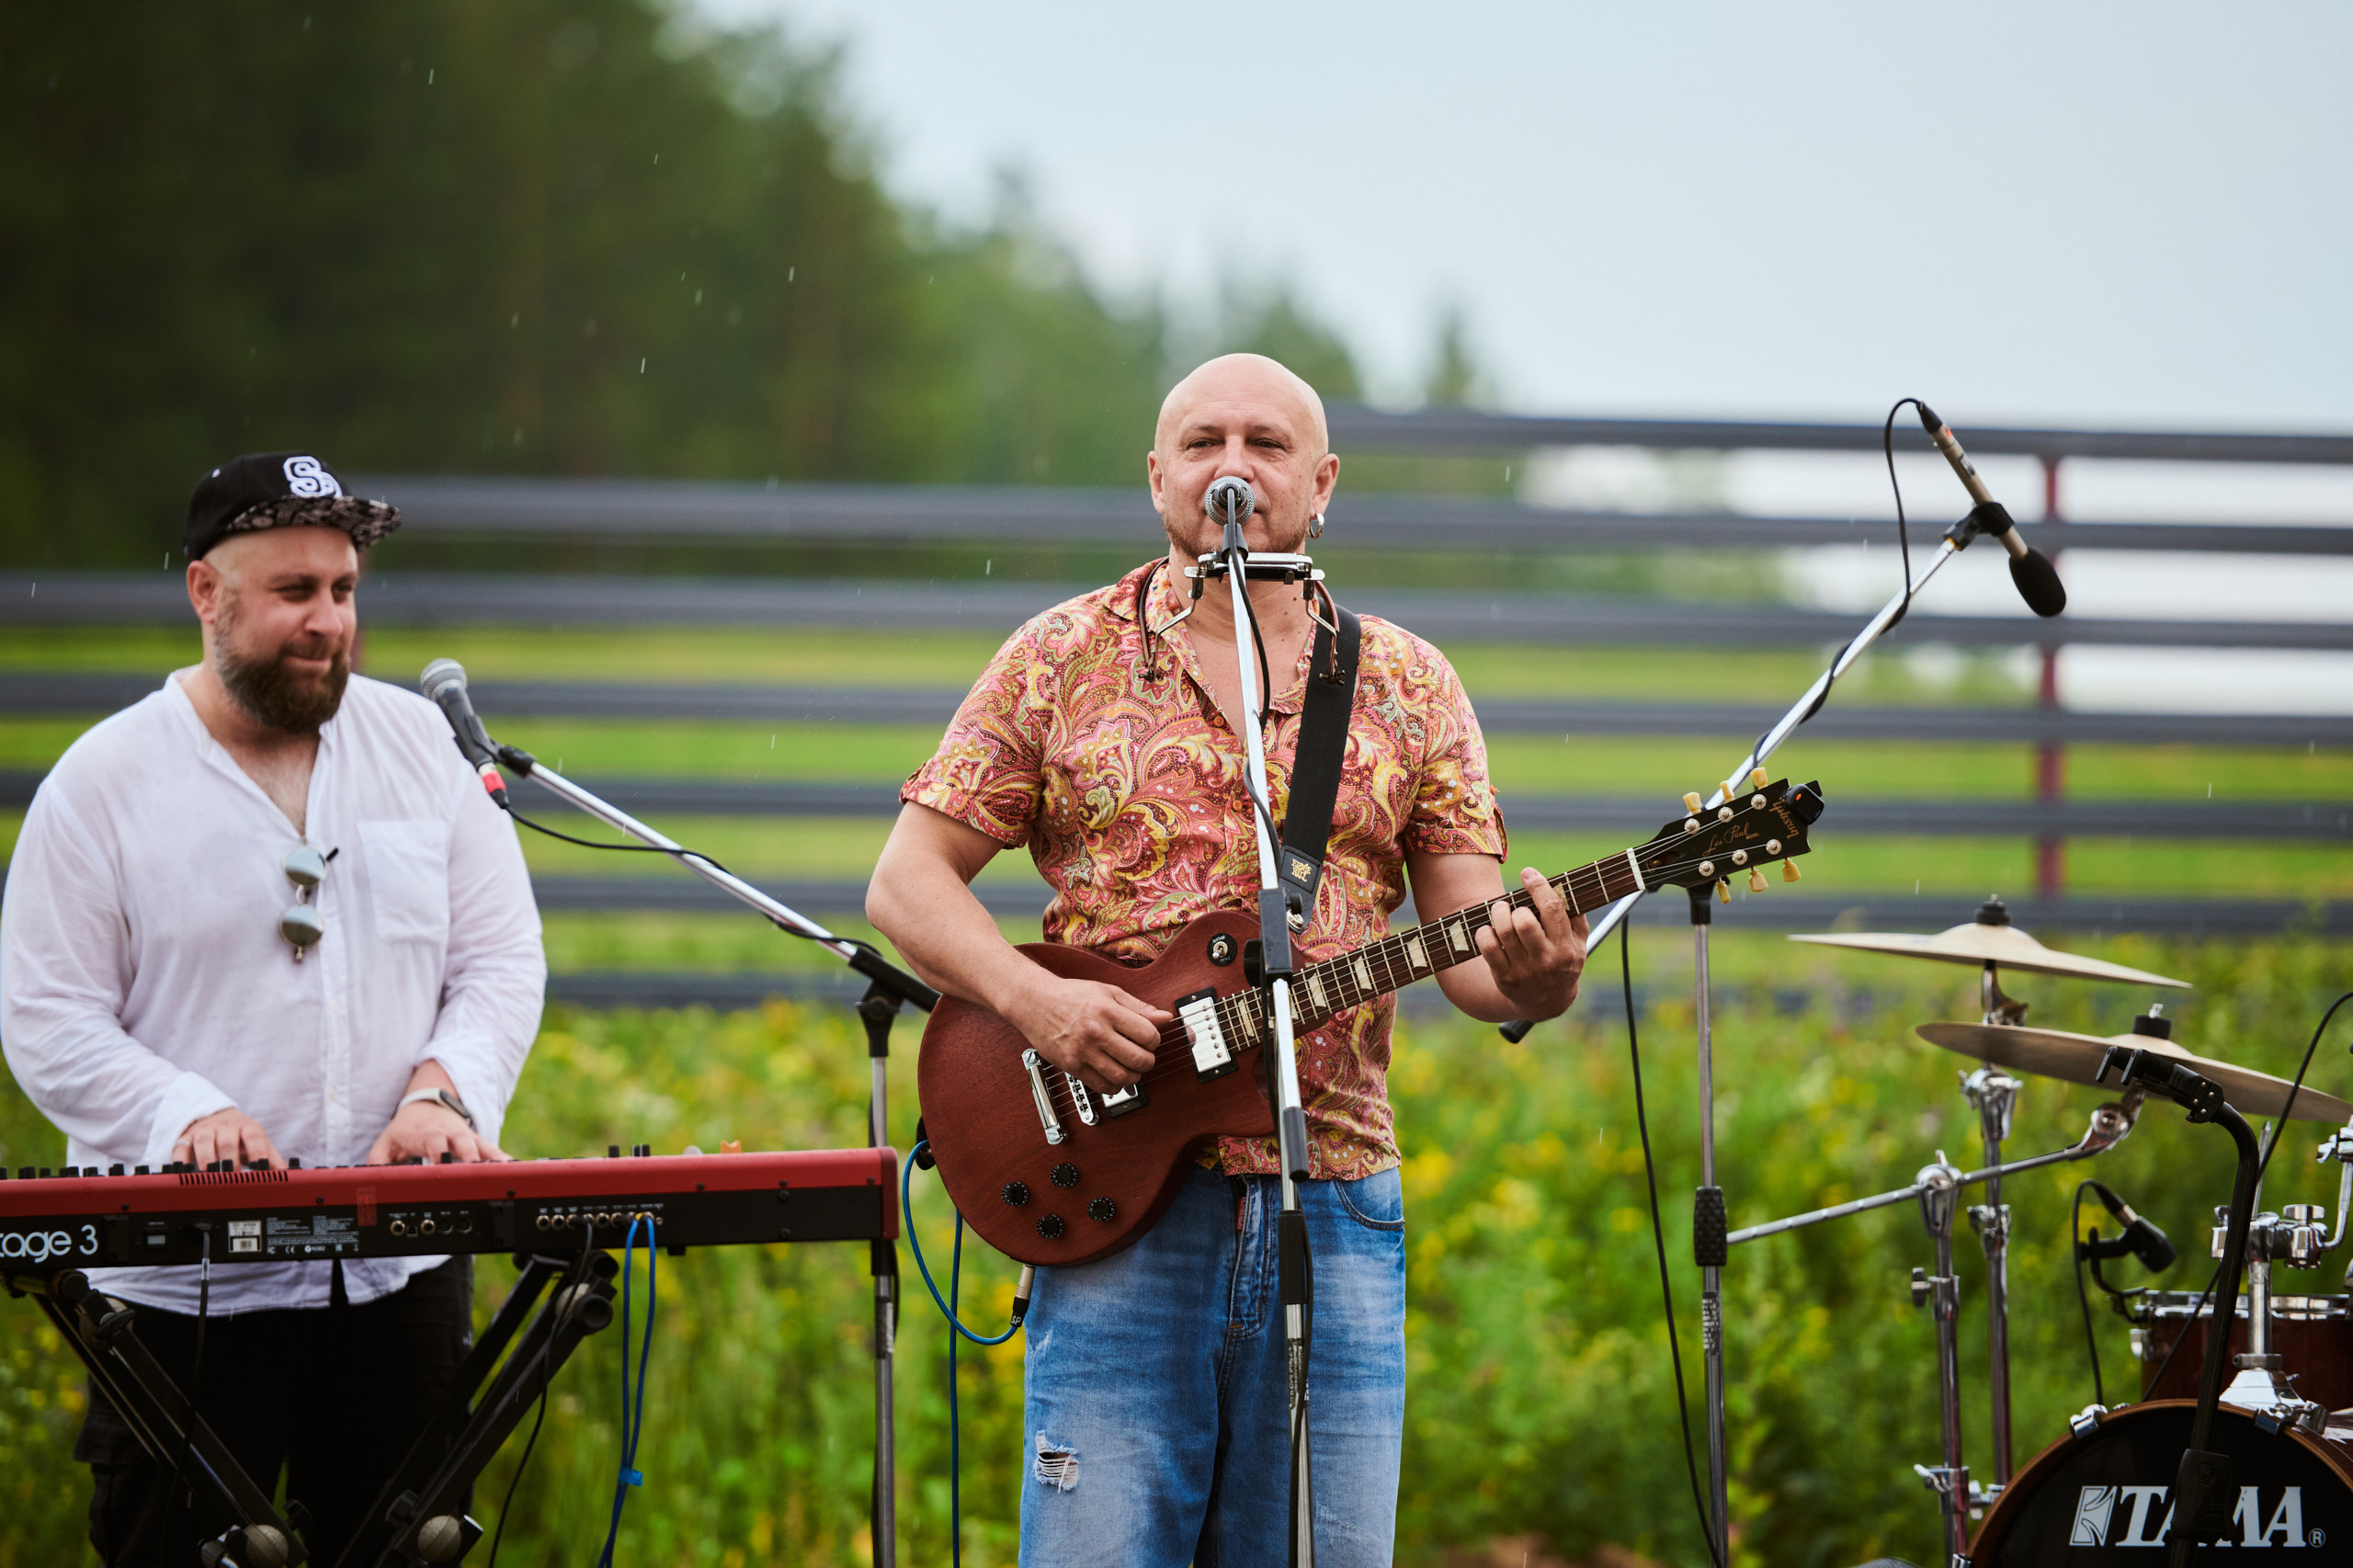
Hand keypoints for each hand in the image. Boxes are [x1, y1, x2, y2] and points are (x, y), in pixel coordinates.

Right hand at [173, 1108, 282, 1169]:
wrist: (215, 1116)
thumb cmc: (240, 1135)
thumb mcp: (259, 1142)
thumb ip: (272, 1158)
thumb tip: (288, 1175)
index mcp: (247, 1128)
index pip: (254, 1137)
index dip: (257, 1152)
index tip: (260, 1168)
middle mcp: (226, 1127)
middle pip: (227, 1141)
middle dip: (229, 1159)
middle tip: (232, 1176)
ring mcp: (205, 1131)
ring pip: (204, 1141)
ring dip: (206, 1158)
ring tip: (208, 1174)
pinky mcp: (186, 1137)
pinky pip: (181, 1146)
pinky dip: (181, 1159)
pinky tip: (183, 1170)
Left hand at [365, 1098, 508, 1165]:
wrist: (426, 1104)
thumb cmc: (406, 1129)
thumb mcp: (385, 1142)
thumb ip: (376, 1160)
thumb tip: (368, 1178)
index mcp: (427, 1133)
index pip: (433, 1141)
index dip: (438, 1153)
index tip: (441, 1167)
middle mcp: (449, 1133)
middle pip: (463, 1143)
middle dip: (469, 1158)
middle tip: (475, 1174)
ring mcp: (464, 1136)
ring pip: (481, 1145)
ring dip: (491, 1158)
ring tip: (502, 1171)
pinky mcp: (475, 1140)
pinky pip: (491, 1149)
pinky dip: (501, 1158)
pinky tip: (512, 1167)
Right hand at [1006, 971, 1170, 1094]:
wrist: (1034, 1002)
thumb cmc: (1071, 995)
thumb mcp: (1108, 992)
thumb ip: (1138, 1007)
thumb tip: (1165, 1018)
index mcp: (1107, 1011)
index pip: (1148, 1035)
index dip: (1155, 1040)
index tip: (1150, 1039)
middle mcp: (1095, 1033)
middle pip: (1138, 1059)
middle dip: (1148, 1061)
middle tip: (1144, 1056)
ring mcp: (1082, 1052)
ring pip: (1122, 1077)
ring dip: (1134, 1076)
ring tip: (1131, 1067)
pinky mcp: (1072, 1066)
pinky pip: (1101, 1086)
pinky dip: (1114, 1085)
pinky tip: (1114, 1074)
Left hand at [1476, 866, 1587, 1020]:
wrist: (1547, 1003)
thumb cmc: (1562, 963)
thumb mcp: (1579, 944)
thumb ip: (1576, 917)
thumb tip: (1565, 887)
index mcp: (1566, 948)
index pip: (1552, 909)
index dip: (1538, 886)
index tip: (1528, 873)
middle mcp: (1546, 960)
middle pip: (1524, 921)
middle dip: (1515, 906)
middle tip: (1513, 905)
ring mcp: (1524, 970)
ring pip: (1504, 932)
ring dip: (1498, 914)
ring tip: (1499, 911)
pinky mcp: (1504, 977)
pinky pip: (1487, 947)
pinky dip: (1484, 932)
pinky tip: (1489, 930)